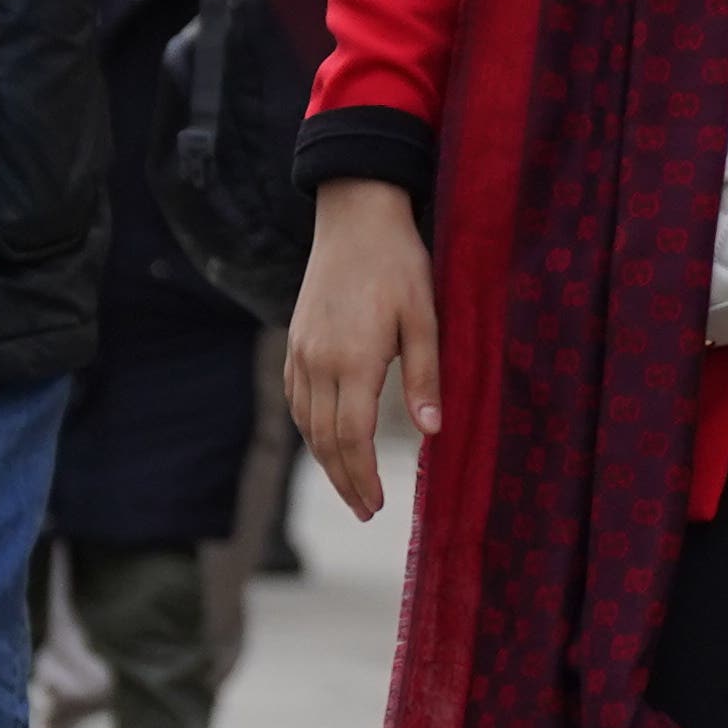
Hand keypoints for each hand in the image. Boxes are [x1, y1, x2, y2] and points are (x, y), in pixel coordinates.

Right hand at [288, 176, 442, 518]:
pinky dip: (309, 429)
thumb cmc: (399, 263)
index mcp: (352, 359)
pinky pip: (295, 398)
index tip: (376, 506)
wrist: (355, 215)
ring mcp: (301, 351)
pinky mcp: (295, 341)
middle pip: (325, 440)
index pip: (351, 438)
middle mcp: (318, 361)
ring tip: (349, 488)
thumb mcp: (425, 316)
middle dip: (344, 480)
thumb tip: (432, 431)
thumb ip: (426, 375)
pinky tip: (326, 442)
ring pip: (305, 423)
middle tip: (365, 512)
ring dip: (325, 460)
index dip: (363, 477)